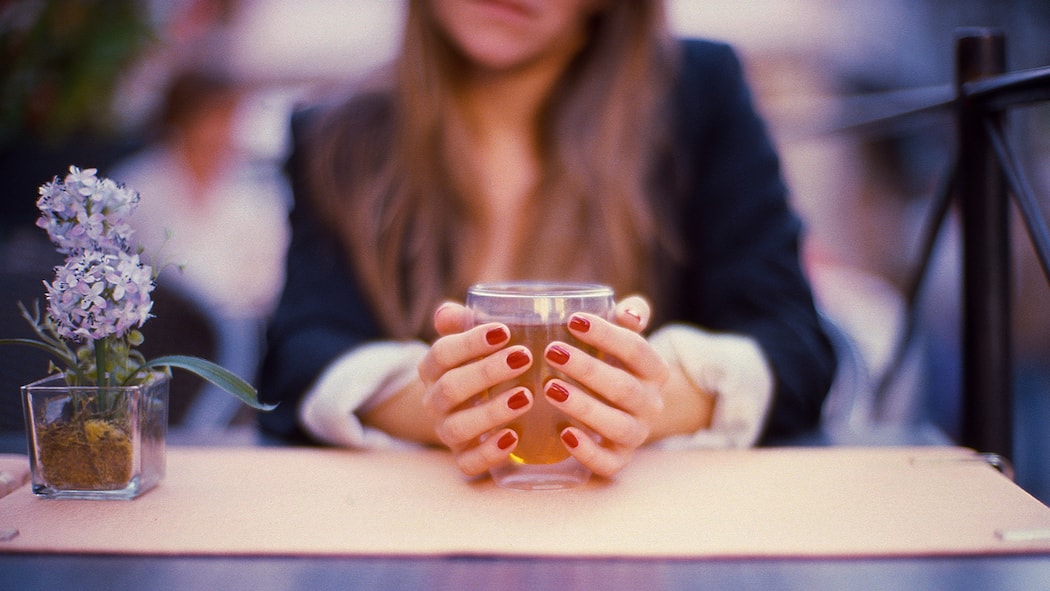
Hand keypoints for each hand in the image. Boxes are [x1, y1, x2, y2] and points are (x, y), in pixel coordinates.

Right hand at [417, 302, 534, 476]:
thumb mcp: (475, 341)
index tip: (504, 331)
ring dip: (491, 412)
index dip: (469, 342)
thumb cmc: (481, 365)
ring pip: (458, 427)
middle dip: (486, 372)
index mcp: (433, 369)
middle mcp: (435, 402)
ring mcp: (447, 432)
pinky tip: (514, 438)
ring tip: (525, 396)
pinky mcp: (463, 459)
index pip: (442, 353)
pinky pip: (468, 463)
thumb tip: (446, 313)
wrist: (472, 410)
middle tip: (524, 357)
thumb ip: (464, 322)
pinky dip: (489, 452)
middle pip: (450, 388)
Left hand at [543, 295, 669, 477]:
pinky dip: (588, 451)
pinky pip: (609, 463)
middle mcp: (651, 404)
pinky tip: (564, 434)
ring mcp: (637, 434)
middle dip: (587, 369)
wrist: (625, 411)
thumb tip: (630, 313)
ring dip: (584, 407)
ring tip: (550, 388)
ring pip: (617, 426)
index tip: (572, 320)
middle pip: (623, 388)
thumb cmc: (615, 364)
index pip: (636, 349)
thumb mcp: (623, 338)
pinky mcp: (619, 460)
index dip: (607, 334)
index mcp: (655, 370)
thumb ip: (628, 317)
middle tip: (552, 352)